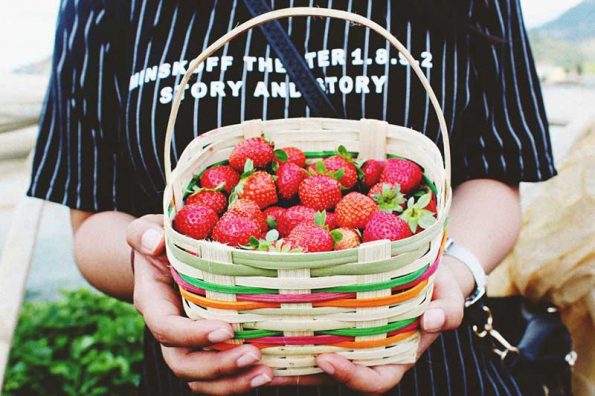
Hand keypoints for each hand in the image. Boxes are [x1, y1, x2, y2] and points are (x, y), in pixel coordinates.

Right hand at [127, 215, 273, 394]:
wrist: (164, 257)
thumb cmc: (161, 240)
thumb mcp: (148, 229)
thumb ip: (143, 233)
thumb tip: (155, 242)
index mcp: (154, 303)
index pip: (165, 328)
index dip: (192, 335)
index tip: (225, 330)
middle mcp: (170, 331)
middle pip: (184, 364)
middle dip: (218, 367)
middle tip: (254, 356)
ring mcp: (189, 343)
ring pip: (202, 379)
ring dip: (234, 382)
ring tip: (268, 373)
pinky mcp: (210, 347)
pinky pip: (223, 374)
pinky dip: (247, 378)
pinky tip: (278, 373)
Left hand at [269, 261, 465, 393]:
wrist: (426, 272)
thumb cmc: (439, 287)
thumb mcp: (449, 295)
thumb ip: (447, 311)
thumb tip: (433, 322)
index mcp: (397, 357)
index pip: (375, 382)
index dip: (350, 377)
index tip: (326, 359)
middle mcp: (369, 355)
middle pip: (333, 376)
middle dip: (301, 376)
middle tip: (268, 366)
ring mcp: (350, 341)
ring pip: (315, 361)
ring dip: (286, 362)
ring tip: (253, 354)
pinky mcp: (336, 323)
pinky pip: (311, 336)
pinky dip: (289, 338)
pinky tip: (263, 329)